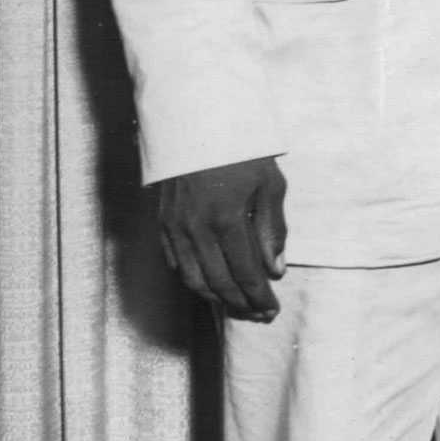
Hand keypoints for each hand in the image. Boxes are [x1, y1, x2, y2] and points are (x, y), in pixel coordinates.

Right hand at [156, 155, 287, 320]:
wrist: (197, 124)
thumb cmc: (242, 151)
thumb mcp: (270, 184)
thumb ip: (273, 229)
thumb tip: (276, 270)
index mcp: (227, 220)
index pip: (245, 273)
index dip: (259, 297)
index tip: (272, 310)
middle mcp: (197, 230)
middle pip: (218, 283)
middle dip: (240, 305)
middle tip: (259, 316)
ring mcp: (175, 228)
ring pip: (194, 280)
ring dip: (216, 299)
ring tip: (237, 308)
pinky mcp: (163, 224)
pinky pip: (177, 264)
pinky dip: (194, 282)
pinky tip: (210, 287)